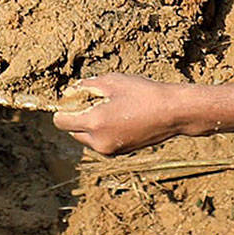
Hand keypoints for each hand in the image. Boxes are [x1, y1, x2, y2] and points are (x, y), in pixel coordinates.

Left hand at [53, 72, 189, 153]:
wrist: (172, 113)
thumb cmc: (143, 93)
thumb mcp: (112, 82)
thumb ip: (86, 86)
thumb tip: (69, 92)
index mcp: (94, 123)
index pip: (61, 121)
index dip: (64, 108)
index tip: (74, 98)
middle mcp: (98, 142)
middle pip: (73, 131)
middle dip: (78, 116)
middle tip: (96, 100)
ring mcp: (109, 150)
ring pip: (87, 138)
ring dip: (90, 125)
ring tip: (111, 108)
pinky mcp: (120, 153)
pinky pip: (101, 142)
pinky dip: (103, 132)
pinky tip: (121, 117)